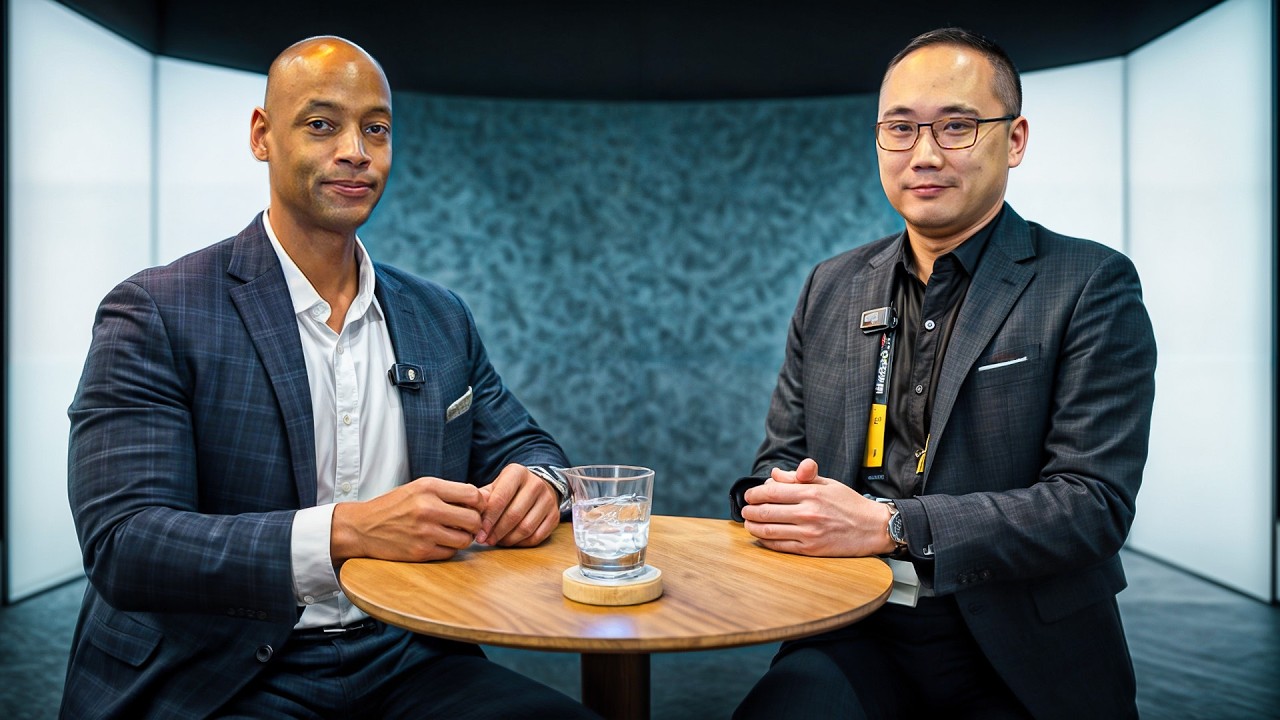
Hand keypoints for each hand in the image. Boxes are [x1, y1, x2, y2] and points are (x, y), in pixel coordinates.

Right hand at [330, 476, 483, 563]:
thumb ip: (449, 491)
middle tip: (467, 524)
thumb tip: (484, 498)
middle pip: (474, 519)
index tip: (476, 508)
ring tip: (453, 533)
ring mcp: (425, 532)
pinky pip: (451, 552)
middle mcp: (427, 508)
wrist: (363, 528)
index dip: (480, 503)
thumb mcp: (418, 488)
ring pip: (465, 539)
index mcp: (428, 487)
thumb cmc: (394, 506)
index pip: (473, 494)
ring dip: (464, 538)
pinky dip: (449, 549)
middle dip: (475, 523)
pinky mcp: (421, 551)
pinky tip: (439, 542)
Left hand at [475, 463, 559, 546]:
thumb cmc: (510, 489)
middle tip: (486, 540)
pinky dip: (522, 543)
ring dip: (508, 539)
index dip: (488, 519)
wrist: (537, 486)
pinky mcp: (555, 515)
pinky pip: (537, 536)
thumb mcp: (495, 486)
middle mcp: (536, 484)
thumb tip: (470, 509)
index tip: (479, 533)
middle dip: (497, 532)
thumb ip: (482, 497)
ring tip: (497, 541)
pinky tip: (512, 541)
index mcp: (517, 473)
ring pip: (526, 528)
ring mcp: (548, 500)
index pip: (500, 499)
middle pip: (514, 515)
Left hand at [740, 458, 895, 556]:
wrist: (873, 527)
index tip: (749, 496)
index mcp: (811, 493)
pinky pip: (780, 546)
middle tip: (745, 510)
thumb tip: (775, 474)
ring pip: (769, 531)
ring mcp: (809, 533)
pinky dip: (766, 541)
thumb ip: (800, 478)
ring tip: (749, 523)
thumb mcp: (827, 484)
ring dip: (753, 527)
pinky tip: (761, 536)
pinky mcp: (811, 550)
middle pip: (766, 512)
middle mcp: (808, 513)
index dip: (754, 494)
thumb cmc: (850, 503)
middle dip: (749, 511)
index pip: (772, 492)